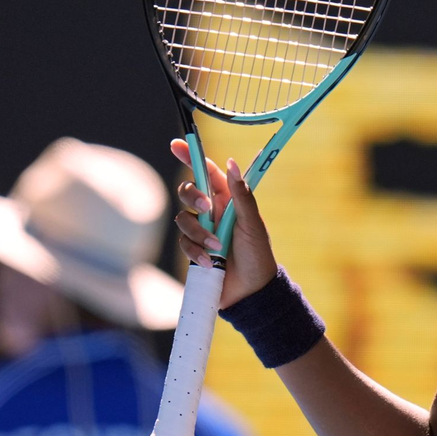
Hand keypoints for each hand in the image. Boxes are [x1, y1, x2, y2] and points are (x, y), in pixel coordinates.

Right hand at [171, 139, 278, 307]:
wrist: (252, 291)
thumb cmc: (258, 255)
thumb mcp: (253, 224)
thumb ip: (242, 196)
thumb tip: (232, 164)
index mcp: (229, 200)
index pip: (207, 172)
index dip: (191, 156)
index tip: (178, 144)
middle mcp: (213, 212)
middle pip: (188, 191)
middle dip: (193, 197)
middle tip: (208, 208)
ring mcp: (201, 231)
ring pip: (183, 219)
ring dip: (199, 233)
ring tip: (218, 248)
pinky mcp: (194, 250)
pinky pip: (184, 243)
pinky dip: (196, 251)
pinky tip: (212, 262)